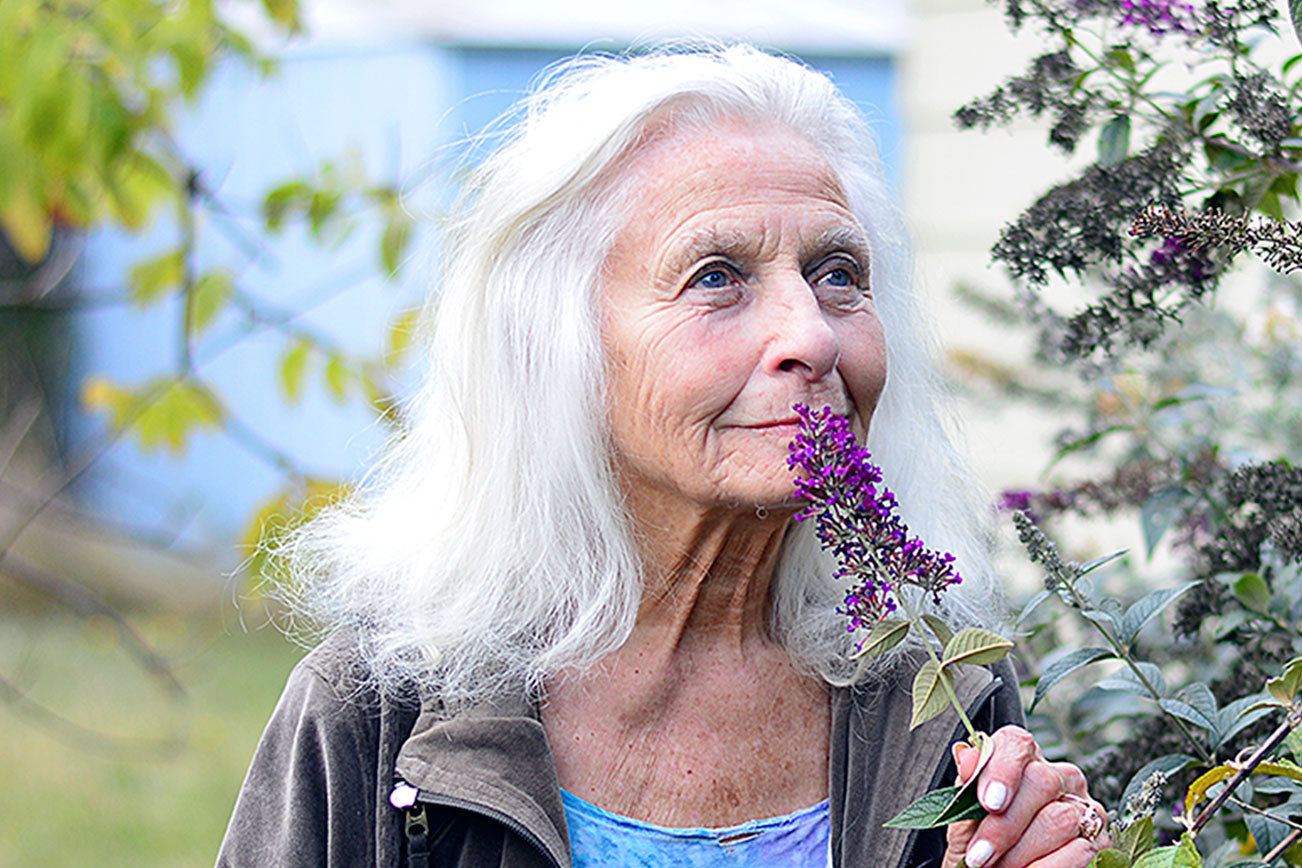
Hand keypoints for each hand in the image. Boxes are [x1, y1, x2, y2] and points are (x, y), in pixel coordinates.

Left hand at [941, 726, 1110, 867]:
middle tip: (980, 855)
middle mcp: (1058, 777)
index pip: (1016, 743)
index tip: (989, 803)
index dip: (1002, 769)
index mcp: (1022, 761)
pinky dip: (1046, 867)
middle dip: (1005, 825)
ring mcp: (1084, 807)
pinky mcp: (1100, 840)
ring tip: (1000, 867)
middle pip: (1041, 781)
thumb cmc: (982, 849)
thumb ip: (966, 788)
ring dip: (1023, 852)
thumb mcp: (967, 821)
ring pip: (1061, 818)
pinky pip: (1080, 851)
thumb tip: (967, 755)